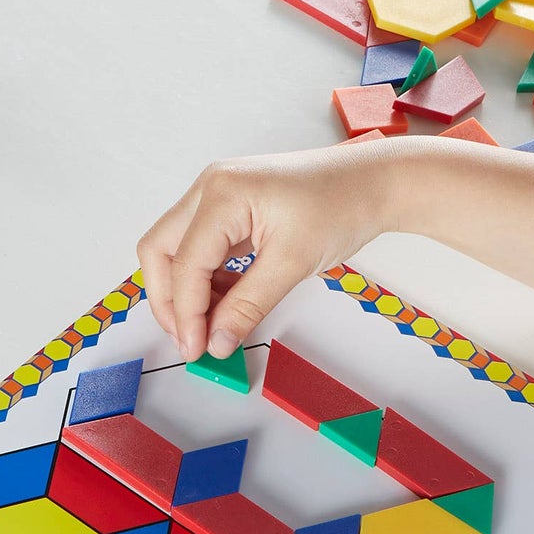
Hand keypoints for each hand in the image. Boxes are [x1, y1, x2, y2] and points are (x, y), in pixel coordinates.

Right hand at [137, 143, 400, 362]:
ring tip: (212, 329)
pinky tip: (224, 306)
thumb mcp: (292, 264)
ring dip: (186, 292)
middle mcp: (210, 189)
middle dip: (169, 301)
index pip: (184, 264)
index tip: (197, 351)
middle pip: (160, 251)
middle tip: (191, 341)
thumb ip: (247, 306)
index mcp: (222, 194)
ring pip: (176, 250)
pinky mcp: (231, 208)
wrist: (373, 182)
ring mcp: (218, 196)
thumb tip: (216, 343)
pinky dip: (206, 280)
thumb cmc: (341, 207)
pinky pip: (202, 248)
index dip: (185, 314)